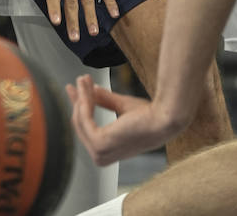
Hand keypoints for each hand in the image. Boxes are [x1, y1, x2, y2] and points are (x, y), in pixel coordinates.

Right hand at [66, 73, 183, 165]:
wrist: (161, 119)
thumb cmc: (150, 117)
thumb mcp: (122, 107)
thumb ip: (105, 101)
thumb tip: (91, 89)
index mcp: (109, 152)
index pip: (88, 130)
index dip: (80, 107)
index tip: (75, 89)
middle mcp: (102, 157)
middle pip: (81, 125)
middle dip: (78, 99)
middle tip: (79, 80)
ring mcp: (100, 153)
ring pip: (81, 120)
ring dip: (81, 97)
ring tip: (83, 79)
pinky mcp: (100, 144)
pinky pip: (84, 119)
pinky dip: (84, 101)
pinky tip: (86, 88)